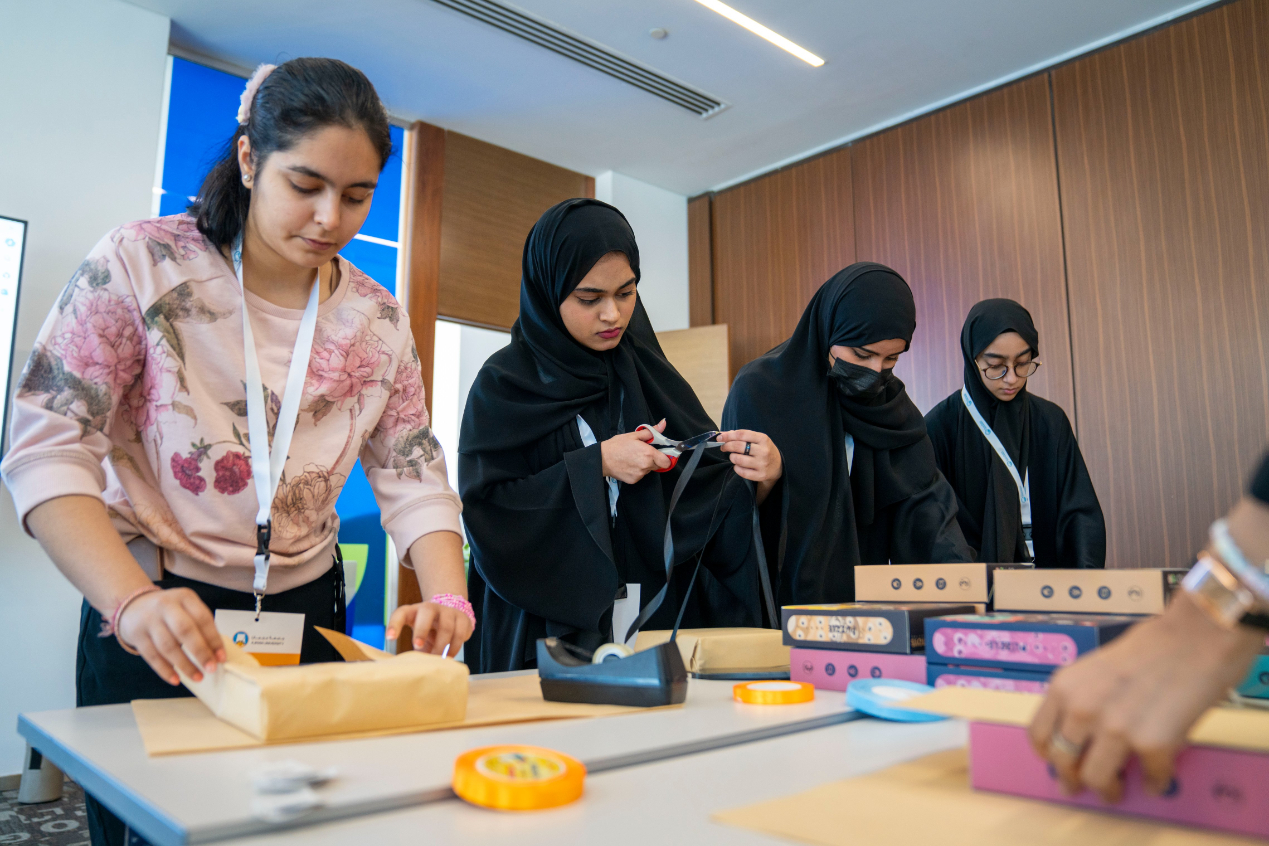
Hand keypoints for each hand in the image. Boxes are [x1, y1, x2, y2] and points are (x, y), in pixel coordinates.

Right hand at [116, 588, 225, 685]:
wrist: (133, 606)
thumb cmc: (169, 611)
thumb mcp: (186, 608)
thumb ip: (200, 626)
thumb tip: (216, 653)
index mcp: (184, 597)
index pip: (203, 618)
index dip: (214, 639)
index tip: (222, 658)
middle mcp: (166, 606)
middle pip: (185, 630)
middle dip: (200, 652)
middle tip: (211, 669)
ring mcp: (149, 620)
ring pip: (168, 646)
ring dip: (185, 665)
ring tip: (198, 677)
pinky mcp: (136, 635)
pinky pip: (151, 656)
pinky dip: (165, 670)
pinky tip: (176, 680)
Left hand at [387, 601, 472, 656]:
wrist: (453, 613)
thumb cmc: (430, 629)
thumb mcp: (419, 635)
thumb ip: (417, 646)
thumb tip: (413, 668)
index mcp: (414, 611)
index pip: (401, 613)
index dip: (395, 624)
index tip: (389, 638)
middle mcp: (431, 607)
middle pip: (426, 612)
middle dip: (421, 630)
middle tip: (417, 647)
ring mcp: (448, 611)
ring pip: (446, 626)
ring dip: (441, 646)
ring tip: (437, 659)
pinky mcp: (462, 618)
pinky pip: (460, 633)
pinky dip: (455, 647)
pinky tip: (450, 656)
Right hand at [600, 418, 671, 483]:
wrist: (602, 458)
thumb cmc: (617, 445)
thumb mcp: (634, 435)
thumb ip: (651, 431)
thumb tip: (663, 423)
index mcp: (649, 453)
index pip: (666, 462)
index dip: (665, 458)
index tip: (661, 454)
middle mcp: (646, 465)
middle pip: (658, 466)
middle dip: (654, 460)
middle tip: (643, 453)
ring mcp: (640, 474)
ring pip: (648, 470)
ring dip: (645, 465)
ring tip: (633, 458)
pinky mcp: (634, 480)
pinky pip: (640, 475)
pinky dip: (637, 471)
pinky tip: (629, 465)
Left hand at [717, 429, 782, 504]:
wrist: (778, 466)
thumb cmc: (764, 450)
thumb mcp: (758, 440)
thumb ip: (742, 436)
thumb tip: (723, 434)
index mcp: (763, 439)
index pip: (741, 434)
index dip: (728, 435)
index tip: (719, 437)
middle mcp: (763, 451)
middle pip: (738, 446)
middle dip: (727, 446)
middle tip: (723, 447)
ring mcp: (762, 464)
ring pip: (738, 459)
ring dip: (732, 457)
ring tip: (734, 457)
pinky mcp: (760, 475)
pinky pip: (741, 472)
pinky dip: (736, 468)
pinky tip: (738, 465)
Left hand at [1028, 590, 1262, 801]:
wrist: (1194, 639)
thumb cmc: (1150, 647)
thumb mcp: (1094, 668)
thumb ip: (1082, 699)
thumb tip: (1078, 735)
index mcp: (1064, 688)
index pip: (1038, 733)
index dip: (1047, 754)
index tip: (1056, 762)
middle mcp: (1082, 710)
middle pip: (1062, 761)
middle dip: (1071, 779)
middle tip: (1080, 786)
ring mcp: (1115, 729)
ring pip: (1095, 779)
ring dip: (1106, 790)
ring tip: (1115, 791)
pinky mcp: (1152, 745)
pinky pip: (1148, 778)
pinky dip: (1153, 782)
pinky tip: (1156, 778)